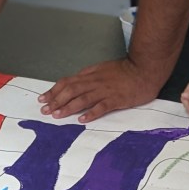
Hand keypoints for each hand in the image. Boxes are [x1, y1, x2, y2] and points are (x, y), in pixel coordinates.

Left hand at [38, 57, 156, 122]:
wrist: (144, 70)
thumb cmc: (124, 71)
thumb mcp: (102, 69)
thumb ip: (88, 76)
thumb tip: (73, 83)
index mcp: (90, 75)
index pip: (67, 82)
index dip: (54, 91)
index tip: (43, 99)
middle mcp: (95, 82)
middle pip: (71, 90)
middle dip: (56, 100)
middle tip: (45, 110)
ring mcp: (105, 91)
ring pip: (83, 98)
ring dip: (68, 107)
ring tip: (57, 115)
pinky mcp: (116, 99)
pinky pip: (101, 107)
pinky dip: (91, 113)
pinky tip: (81, 119)